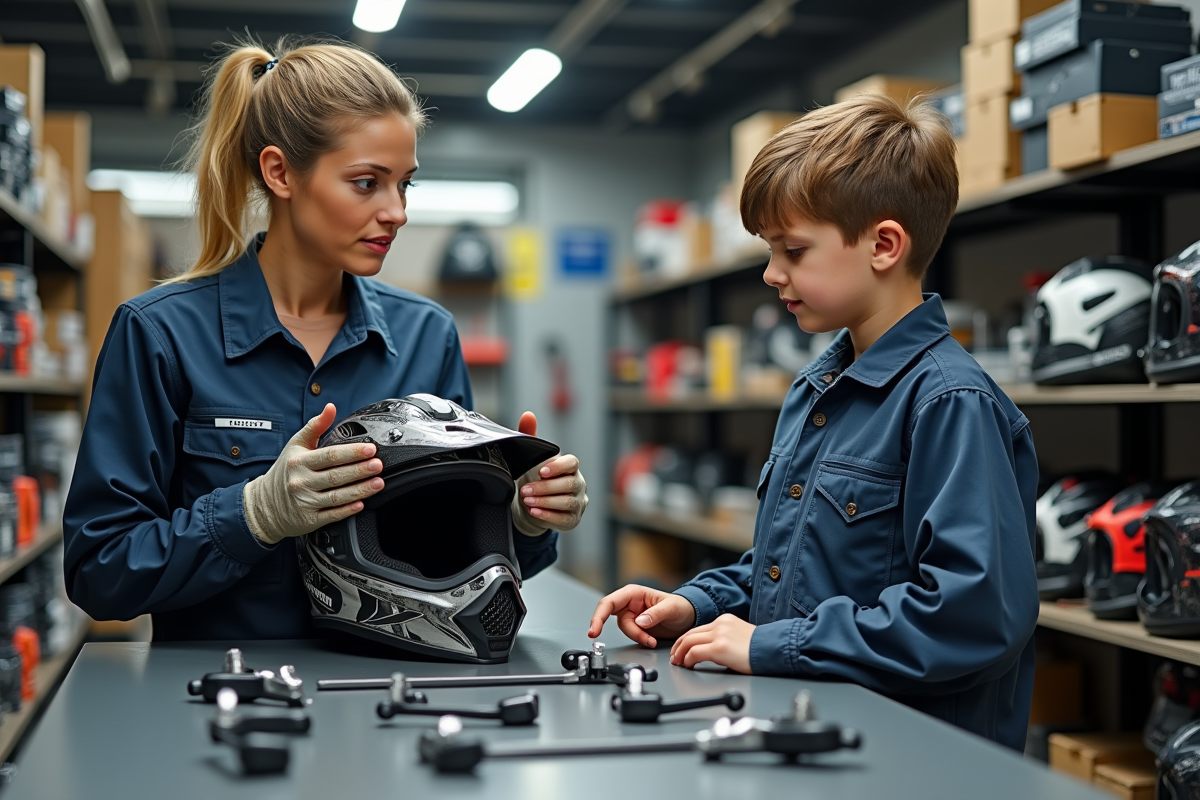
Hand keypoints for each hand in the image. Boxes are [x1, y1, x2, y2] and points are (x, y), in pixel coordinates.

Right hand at [243, 404, 384, 544]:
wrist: (264, 504)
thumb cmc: (285, 471)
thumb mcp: (296, 445)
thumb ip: (315, 426)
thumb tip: (330, 408)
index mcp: (299, 461)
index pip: (329, 455)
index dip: (352, 452)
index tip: (370, 449)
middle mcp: (301, 482)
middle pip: (335, 476)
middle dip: (360, 470)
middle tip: (378, 465)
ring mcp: (305, 502)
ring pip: (336, 497)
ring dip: (360, 490)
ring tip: (378, 483)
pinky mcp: (309, 519)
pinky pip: (332, 515)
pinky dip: (347, 509)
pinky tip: (361, 503)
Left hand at [511, 411, 587, 534]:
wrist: (533, 504)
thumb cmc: (536, 478)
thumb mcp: (532, 458)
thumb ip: (530, 436)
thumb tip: (528, 415)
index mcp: (570, 467)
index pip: (572, 463)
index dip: (558, 466)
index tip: (541, 471)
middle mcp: (578, 484)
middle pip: (569, 484)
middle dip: (545, 487)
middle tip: (525, 489)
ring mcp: (578, 502)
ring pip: (567, 502)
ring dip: (545, 501)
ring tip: (527, 500)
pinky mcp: (572, 519)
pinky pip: (563, 518)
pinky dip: (547, 515)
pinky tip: (534, 511)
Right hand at [588, 584, 695, 647]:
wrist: (689, 617)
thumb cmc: (681, 606)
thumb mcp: (671, 608)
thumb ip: (655, 614)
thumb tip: (640, 621)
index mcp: (634, 593)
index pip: (610, 602)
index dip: (598, 615)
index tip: (594, 630)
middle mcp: (630, 603)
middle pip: (613, 618)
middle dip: (623, 630)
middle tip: (616, 637)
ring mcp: (632, 616)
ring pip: (625, 629)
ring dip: (637, 637)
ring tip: (653, 639)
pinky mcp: (637, 627)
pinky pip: (632, 635)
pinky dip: (640, 640)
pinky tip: (651, 640)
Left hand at [669, 614, 754, 673]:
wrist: (774, 650)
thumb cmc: (762, 649)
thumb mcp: (741, 637)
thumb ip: (726, 639)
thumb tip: (714, 651)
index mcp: (725, 620)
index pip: (698, 629)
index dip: (686, 640)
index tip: (681, 649)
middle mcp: (721, 624)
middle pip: (690, 633)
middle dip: (678, 646)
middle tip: (675, 657)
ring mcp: (720, 635)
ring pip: (689, 641)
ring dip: (680, 653)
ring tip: (678, 663)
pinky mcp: (720, 647)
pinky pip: (695, 652)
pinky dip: (688, 659)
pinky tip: (688, 665)